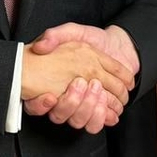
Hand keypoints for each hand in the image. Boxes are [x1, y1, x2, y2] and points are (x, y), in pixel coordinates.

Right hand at [24, 24, 139, 131]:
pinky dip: (102, 117)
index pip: (36, 103)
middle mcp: (67, 96)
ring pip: (78, 120)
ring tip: (99, 92)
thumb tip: (40, 46)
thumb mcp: (72, 31)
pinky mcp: (98, 110)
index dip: (40, 105)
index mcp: (56, 80)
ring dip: (89, 108)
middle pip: (61, 113)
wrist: (119, 45)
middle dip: (72, 102)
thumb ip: (55, 36)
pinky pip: (94, 124)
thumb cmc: (94, 38)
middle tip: (82, 83)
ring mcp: (83, 105)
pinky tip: (109, 107)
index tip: (49, 97)